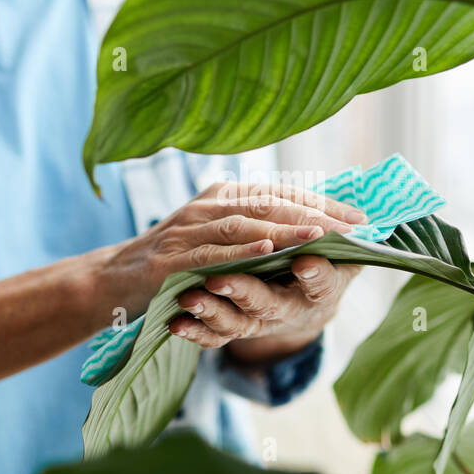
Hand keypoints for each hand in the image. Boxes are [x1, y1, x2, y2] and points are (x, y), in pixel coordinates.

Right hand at [98, 182, 365, 317]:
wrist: (113, 280)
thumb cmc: (174, 261)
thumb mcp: (214, 235)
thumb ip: (252, 226)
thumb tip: (311, 225)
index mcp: (223, 196)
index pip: (280, 193)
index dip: (322, 202)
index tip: (360, 216)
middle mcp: (207, 204)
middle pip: (268, 202)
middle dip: (313, 212)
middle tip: (351, 225)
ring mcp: (187, 228)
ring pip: (244, 223)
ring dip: (284, 227)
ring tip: (320, 234)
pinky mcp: (172, 258)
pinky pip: (212, 252)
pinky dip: (242, 251)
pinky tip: (269, 251)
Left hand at [170, 255, 360, 363]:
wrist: (300, 307)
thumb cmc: (319, 270)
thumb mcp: (342, 260)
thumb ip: (344, 241)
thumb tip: (359, 219)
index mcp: (319, 291)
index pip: (321, 284)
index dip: (314, 275)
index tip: (303, 261)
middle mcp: (286, 309)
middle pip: (267, 303)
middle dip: (244, 291)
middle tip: (219, 279)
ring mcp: (257, 322)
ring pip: (234, 323)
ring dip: (211, 311)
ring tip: (189, 299)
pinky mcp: (232, 331)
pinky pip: (212, 338)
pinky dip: (194, 333)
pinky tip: (176, 324)